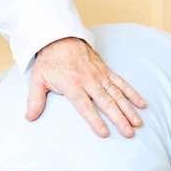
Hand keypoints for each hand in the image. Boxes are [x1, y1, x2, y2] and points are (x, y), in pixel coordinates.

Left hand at [26, 37, 145, 137]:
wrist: (60, 38)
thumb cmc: (49, 62)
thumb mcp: (37, 79)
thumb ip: (35, 99)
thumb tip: (29, 117)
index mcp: (72, 85)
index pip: (85, 106)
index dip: (95, 120)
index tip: (104, 132)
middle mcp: (89, 80)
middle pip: (106, 102)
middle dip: (118, 118)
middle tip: (128, 133)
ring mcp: (100, 75)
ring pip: (117, 94)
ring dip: (128, 109)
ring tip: (137, 123)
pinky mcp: (106, 70)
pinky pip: (122, 82)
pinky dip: (132, 93)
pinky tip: (141, 104)